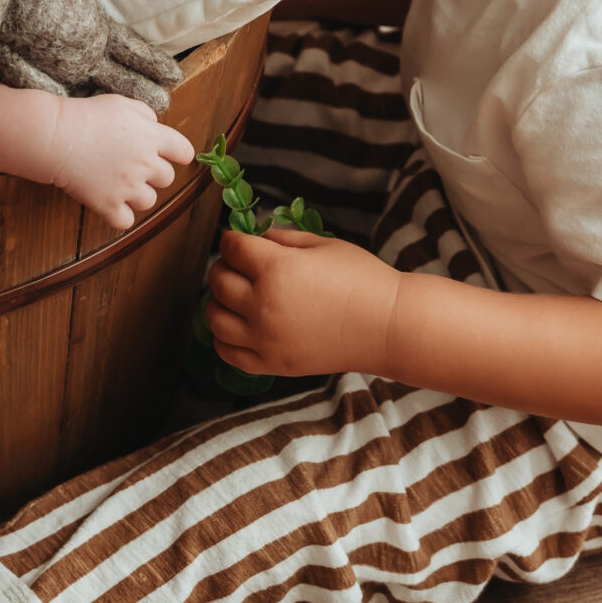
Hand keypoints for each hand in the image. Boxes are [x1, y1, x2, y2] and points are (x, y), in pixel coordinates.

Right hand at [47, 93, 193, 228]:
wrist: (55, 136)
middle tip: (133, 166)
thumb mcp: (121, 103)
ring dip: (137, 195)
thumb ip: (145, 115)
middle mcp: (145, 164)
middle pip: (167, 178)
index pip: (184, 151)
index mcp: (152, 137)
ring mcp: (127, 187)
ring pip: (148, 201)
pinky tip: (110, 203)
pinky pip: (126, 221)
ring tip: (119, 184)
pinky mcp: (108, 205)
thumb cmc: (86, 115)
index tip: (170, 156)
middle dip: (154, 174)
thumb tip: (155, 127)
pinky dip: (119, 216)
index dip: (178, 154)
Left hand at [206, 227, 401, 377]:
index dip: (231, 240)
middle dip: (224, 267)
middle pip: (218, 281)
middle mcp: (263, 304)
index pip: (232, 249)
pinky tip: (236, 326)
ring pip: (214, 317)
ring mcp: (265, 338)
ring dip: (218, 302)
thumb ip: (282, 239)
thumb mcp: (323, 244)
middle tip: (237, 266)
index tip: (236, 242)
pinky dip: (224, 338)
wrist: (387, 326)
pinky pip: (228, 353)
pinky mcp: (272, 364)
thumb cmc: (362, 279)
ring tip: (234, 297)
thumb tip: (254, 239)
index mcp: (276, 268)